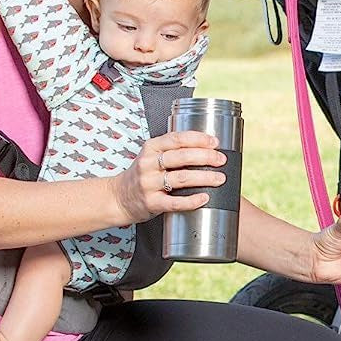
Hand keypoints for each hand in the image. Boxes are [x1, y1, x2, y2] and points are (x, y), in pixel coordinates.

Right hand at [111, 130, 225, 224]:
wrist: (119, 197)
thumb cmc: (143, 175)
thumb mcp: (152, 156)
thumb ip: (173, 150)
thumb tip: (208, 148)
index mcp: (151, 148)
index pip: (177, 138)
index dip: (199, 139)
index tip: (215, 142)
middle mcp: (148, 164)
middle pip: (182, 157)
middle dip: (206, 157)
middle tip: (221, 160)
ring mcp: (149, 183)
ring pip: (181, 178)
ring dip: (204, 178)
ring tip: (219, 179)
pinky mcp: (151, 202)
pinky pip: (174, 202)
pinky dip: (192, 200)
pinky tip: (204, 198)